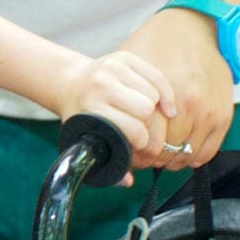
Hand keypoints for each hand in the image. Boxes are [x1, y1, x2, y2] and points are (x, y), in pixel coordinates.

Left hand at [46, 50, 173, 176]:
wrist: (70, 84)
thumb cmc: (81, 116)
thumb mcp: (86, 140)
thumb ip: (106, 163)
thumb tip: (127, 181)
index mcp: (91, 106)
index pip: (132, 129)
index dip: (144, 144)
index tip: (144, 150)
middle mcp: (102, 84)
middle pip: (146, 110)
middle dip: (153, 129)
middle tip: (152, 139)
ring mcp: (114, 67)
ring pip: (154, 94)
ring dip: (159, 112)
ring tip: (153, 123)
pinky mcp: (125, 58)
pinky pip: (157, 76)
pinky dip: (166, 94)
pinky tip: (168, 108)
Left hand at [121, 8, 234, 168]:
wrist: (196, 26)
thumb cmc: (157, 44)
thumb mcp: (130, 64)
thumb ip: (121, 97)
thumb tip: (107, 133)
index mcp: (162, 93)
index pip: (146, 140)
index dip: (135, 152)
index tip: (130, 152)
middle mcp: (188, 104)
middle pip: (165, 151)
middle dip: (151, 158)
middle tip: (143, 156)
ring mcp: (209, 111)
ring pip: (186, 155)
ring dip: (172, 160)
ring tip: (161, 154)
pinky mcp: (224, 115)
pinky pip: (207, 152)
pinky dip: (192, 157)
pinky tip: (180, 152)